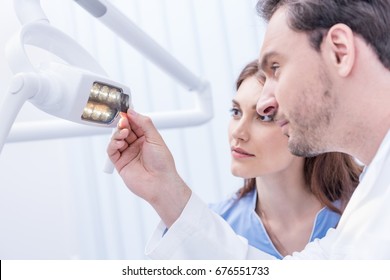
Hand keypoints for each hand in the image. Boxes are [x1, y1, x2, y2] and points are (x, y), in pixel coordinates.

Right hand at [107, 109, 190, 226]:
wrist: (160, 183)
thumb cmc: (162, 163)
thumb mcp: (155, 138)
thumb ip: (144, 123)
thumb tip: (132, 112)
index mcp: (147, 139)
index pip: (135, 124)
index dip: (130, 116)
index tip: (125, 109)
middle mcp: (136, 146)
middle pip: (125, 130)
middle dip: (122, 123)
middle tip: (122, 120)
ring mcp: (128, 154)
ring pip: (117, 139)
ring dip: (118, 133)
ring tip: (124, 132)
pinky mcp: (120, 163)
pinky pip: (112, 151)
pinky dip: (113, 144)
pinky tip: (119, 142)